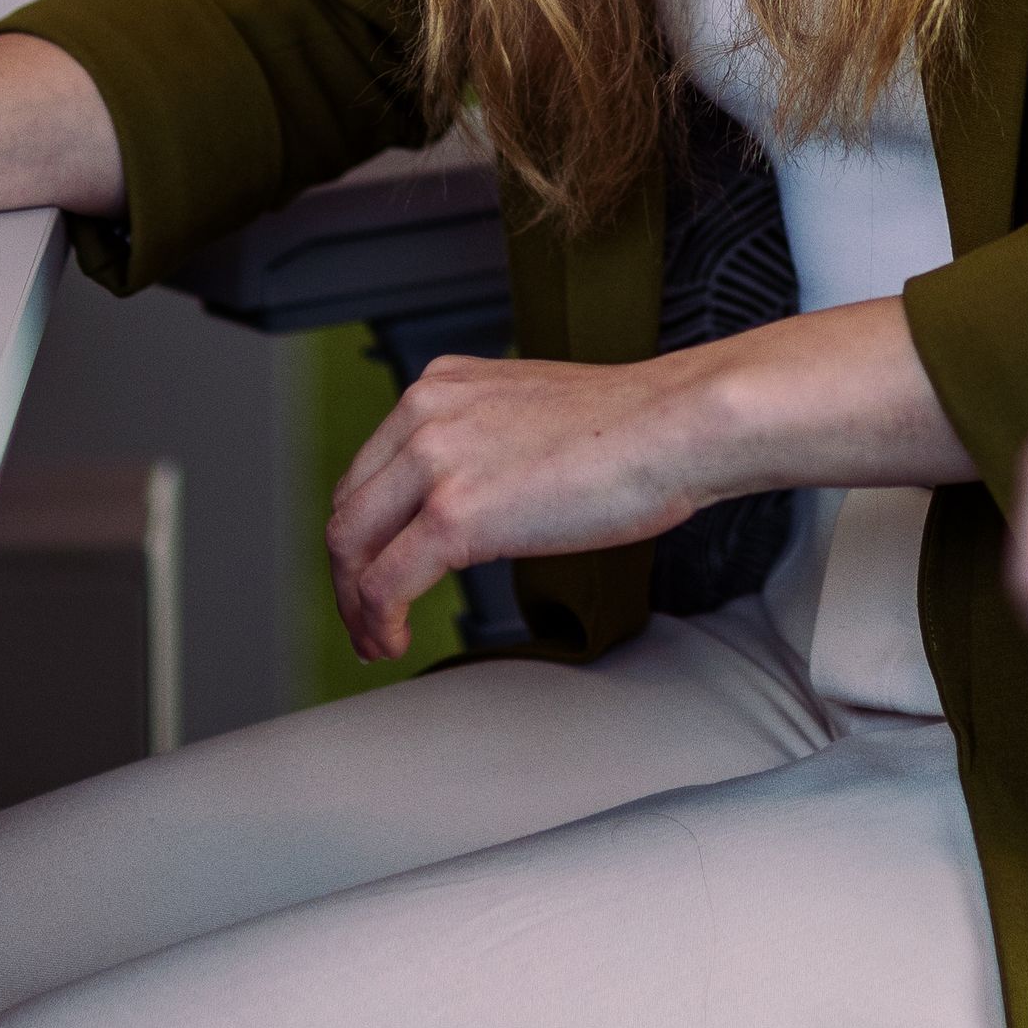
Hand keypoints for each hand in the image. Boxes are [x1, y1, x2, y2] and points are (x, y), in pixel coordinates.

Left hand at [322, 295, 976, 661]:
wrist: (678, 424)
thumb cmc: (636, 425)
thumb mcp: (534, 411)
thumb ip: (488, 441)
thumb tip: (481, 495)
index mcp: (443, 385)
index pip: (370, 466)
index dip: (365, 529)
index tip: (377, 565)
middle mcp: (426, 413)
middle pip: (349, 507)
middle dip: (351, 572)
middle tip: (370, 616)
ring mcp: (435, 462)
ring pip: (351, 547)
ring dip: (356, 605)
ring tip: (378, 639)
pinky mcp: (453, 514)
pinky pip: (384, 582)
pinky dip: (377, 621)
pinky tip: (393, 642)